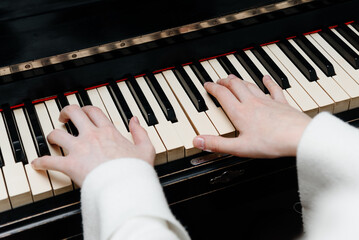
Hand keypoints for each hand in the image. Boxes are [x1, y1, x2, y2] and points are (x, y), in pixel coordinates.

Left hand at [31, 105, 154, 186]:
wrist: (126, 186)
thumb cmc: (135, 170)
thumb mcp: (146, 149)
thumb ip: (140, 132)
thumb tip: (135, 120)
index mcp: (108, 131)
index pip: (94, 112)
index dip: (86, 109)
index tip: (84, 112)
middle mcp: (91, 136)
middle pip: (74, 114)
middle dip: (66, 112)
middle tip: (64, 117)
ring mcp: (80, 149)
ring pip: (58, 134)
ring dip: (52, 135)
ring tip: (52, 139)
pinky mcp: (71, 165)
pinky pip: (50, 161)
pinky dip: (41, 162)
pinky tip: (38, 163)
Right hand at [193, 74, 310, 157]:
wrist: (298, 137)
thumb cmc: (271, 143)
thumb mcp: (239, 147)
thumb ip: (217, 144)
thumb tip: (197, 141)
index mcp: (240, 113)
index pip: (222, 95)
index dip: (212, 88)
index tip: (207, 85)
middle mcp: (252, 103)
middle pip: (235, 86)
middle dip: (225, 82)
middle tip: (219, 80)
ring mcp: (267, 101)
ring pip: (250, 85)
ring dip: (240, 80)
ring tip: (234, 78)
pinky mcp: (281, 103)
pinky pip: (273, 89)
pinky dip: (268, 82)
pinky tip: (266, 78)